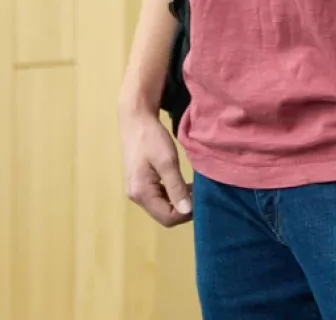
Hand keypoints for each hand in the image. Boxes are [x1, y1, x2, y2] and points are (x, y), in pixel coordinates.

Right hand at [119, 105, 192, 226]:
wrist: (135, 119)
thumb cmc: (150, 138)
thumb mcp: (167, 161)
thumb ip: (176, 187)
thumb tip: (187, 211)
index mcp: (141, 192)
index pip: (167, 218)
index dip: (186, 213)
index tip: (200, 198)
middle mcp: (136, 196)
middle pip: (163, 215)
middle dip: (183, 209)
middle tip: (197, 194)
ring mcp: (136, 190)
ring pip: (161, 207)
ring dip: (178, 202)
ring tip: (191, 188)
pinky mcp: (140, 183)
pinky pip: (158, 198)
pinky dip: (171, 195)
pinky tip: (180, 184)